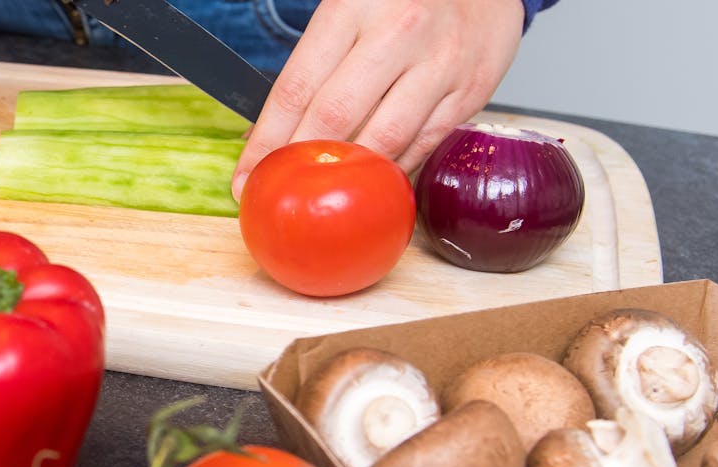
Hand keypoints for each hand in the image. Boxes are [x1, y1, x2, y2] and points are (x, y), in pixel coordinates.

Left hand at [232, 0, 524, 199]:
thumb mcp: (349, 10)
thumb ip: (312, 65)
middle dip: (300, 165)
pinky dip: (394, 171)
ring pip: (385, 139)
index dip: (267, 141)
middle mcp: (398, 32)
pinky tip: (372, 184)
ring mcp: (439, 63)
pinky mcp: (471, 91)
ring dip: (348, 177)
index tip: (246, 177)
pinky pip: (424, 145)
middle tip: (280, 194)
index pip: (296, 87)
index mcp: (353, 7)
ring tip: (323, 197)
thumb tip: (267, 135)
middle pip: (335, 116)